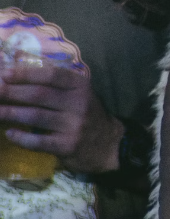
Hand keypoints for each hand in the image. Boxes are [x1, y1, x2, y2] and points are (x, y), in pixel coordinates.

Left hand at [0, 61, 122, 173]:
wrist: (109, 145)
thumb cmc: (87, 116)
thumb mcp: (79, 95)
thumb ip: (56, 87)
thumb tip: (19, 79)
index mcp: (80, 86)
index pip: (52, 75)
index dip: (26, 74)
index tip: (5, 73)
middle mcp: (78, 103)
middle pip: (39, 94)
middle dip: (11, 92)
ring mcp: (73, 125)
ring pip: (35, 116)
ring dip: (10, 113)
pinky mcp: (67, 146)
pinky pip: (38, 141)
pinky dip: (21, 137)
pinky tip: (10, 133)